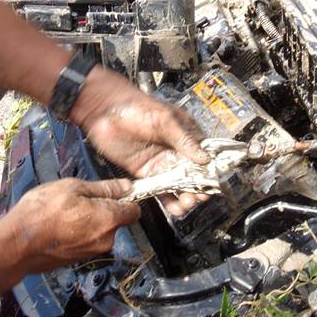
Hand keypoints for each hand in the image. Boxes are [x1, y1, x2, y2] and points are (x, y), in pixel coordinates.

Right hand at [2, 178, 139, 273]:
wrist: (16, 246)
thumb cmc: (42, 211)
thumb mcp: (72, 188)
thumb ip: (104, 189)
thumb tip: (127, 187)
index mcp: (109, 220)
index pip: (134, 211)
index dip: (126, 199)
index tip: (112, 193)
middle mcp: (106, 240)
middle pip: (115, 221)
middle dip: (102, 210)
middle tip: (76, 200)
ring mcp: (92, 253)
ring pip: (99, 231)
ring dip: (88, 222)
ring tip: (63, 214)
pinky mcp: (79, 260)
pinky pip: (86, 242)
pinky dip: (78, 234)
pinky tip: (58, 227)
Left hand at [71, 67, 208, 215]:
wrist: (104, 111)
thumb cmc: (136, 108)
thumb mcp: (164, 120)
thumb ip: (184, 140)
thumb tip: (204, 158)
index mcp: (186, 134)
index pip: (205, 155)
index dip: (211, 171)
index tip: (212, 184)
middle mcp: (177, 150)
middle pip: (194, 175)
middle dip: (198, 188)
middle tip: (196, 196)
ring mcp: (162, 163)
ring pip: (179, 185)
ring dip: (185, 197)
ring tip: (185, 204)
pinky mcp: (146, 172)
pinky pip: (161, 190)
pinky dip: (168, 201)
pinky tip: (174, 208)